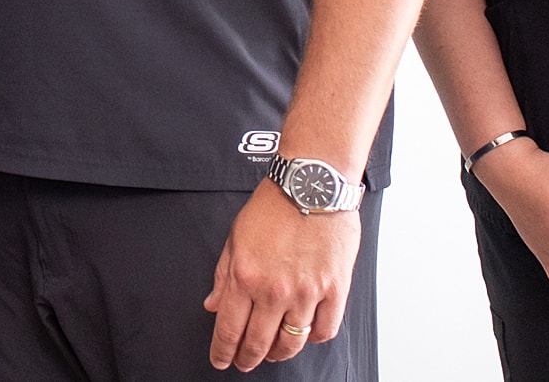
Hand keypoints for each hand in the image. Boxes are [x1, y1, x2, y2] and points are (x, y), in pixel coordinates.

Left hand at [203, 184, 360, 371]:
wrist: (311, 185)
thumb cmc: (274, 205)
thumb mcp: (235, 237)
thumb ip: (223, 275)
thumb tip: (213, 305)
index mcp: (245, 276)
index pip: (229, 329)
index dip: (223, 351)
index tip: (221, 359)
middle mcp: (274, 290)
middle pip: (258, 343)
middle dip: (247, 359)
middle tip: (245, 362)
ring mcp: (307, 292)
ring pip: (291, 343)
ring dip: (279, 354)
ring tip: (274, 353)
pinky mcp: (335, 289)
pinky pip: (324, 329)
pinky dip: (314, 338)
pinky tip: (306, 334)